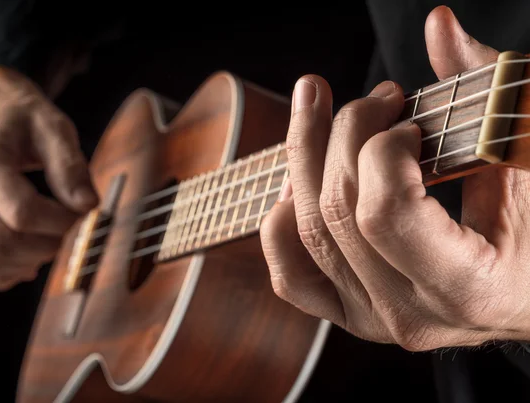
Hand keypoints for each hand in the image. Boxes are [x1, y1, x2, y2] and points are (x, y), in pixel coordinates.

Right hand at [0, 65, 97, 290]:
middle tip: (70, 231)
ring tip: (51, 243)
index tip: (83, 212)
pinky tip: (29, 260)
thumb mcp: (54, 126)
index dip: (60, 222)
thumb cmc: (22, 113)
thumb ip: (71, 166)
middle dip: (44, 247)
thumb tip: (88, 206)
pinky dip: (1, 272)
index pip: (21, 213)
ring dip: (23, 264)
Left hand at [260, 6, 529, 349]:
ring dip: (304, 157)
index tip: (408, 120)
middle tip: (377, 97)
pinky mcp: (350, 313)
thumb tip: (438, 26)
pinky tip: (297, 180)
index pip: (385, 213)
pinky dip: (280, 226)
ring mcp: (373, 318)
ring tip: (319, 109)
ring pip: (307, 233)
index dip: (383, 148)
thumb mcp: (528, 159)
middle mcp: (410, 315)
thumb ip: (484, 93)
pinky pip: (291, 276)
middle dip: (346, 133)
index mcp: (469, 288)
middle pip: (339, 212)